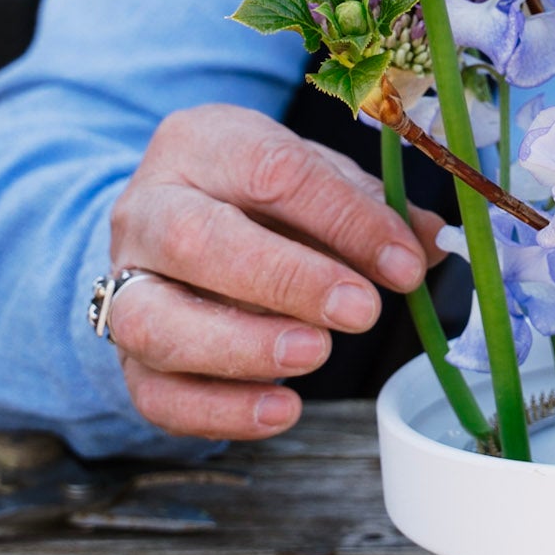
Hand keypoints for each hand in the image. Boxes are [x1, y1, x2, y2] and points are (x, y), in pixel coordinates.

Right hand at [103, 104, 444, 440]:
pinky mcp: (125, 354)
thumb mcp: (317, 175)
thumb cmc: (259, 192)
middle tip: (361, 311)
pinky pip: (156, 394)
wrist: (177, 218)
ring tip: (317, 354)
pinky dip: (219, 411)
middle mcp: (147, 210)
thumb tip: (429, 246)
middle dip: (287, 279)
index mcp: (201, 143)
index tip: (403, 263)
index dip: (344, 218)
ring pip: (157, 322)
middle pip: (195, 240)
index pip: (270, 169)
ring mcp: (125, 284)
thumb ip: (372, 207)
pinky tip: (281, 409)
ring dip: (243, 346)